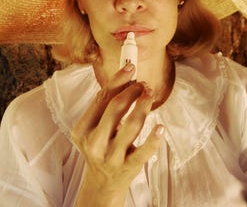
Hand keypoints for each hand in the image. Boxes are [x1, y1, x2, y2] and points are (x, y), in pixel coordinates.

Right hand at [71, 63, 164, 205]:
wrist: (102, 182)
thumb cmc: (101, 145)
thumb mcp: (95, 127)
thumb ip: (107, 105)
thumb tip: (128, 77)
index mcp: (83, 129)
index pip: (101, 98)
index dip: (118, 79)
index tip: (131, 66)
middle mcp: (95, 142)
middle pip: (116, 107)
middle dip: (132, 90)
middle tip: (143, 83)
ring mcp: (112, 156)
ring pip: (132, 125)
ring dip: (144, 105)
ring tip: (150, 93)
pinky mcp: (128, 167)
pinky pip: (144, 151)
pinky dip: (154, 139)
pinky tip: (161, 127)